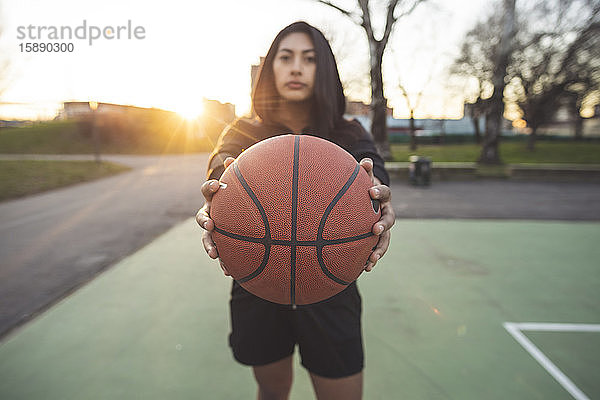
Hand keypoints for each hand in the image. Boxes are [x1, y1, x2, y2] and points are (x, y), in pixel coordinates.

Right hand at [196, 157, 234, 274]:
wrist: (235, 211)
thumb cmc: (237, 194)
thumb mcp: (237, 183)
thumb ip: (236, 172)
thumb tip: (232, 158)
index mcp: (213, 197)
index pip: (207, 190)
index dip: (211, 188)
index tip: (218, 186)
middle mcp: (209, 213)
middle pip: (201, 217)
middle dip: (204, 221)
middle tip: (211, 225)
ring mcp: (213, 230)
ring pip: (207, 239)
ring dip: (209, 246)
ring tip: (215, 254)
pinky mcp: (220, 242)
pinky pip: (221, 253)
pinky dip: (224, 262)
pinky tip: (230, 271)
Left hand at [359, 158, 394, 271]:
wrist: (366, 202)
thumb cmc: (362, 188)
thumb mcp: (363, 179)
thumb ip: (364, 171)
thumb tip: (365, 161)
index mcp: (384, 198)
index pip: (385, 192)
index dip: (379, 192)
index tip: (370, 192)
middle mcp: (386, 213)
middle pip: (389, 219)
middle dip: (383, 225)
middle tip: (374, 229)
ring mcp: (384, 228)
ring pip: (386, 239)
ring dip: (380, 248)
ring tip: (372, 258)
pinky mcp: (377, 239)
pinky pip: (377, 250)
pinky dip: (372, 258)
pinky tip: (365, 268)